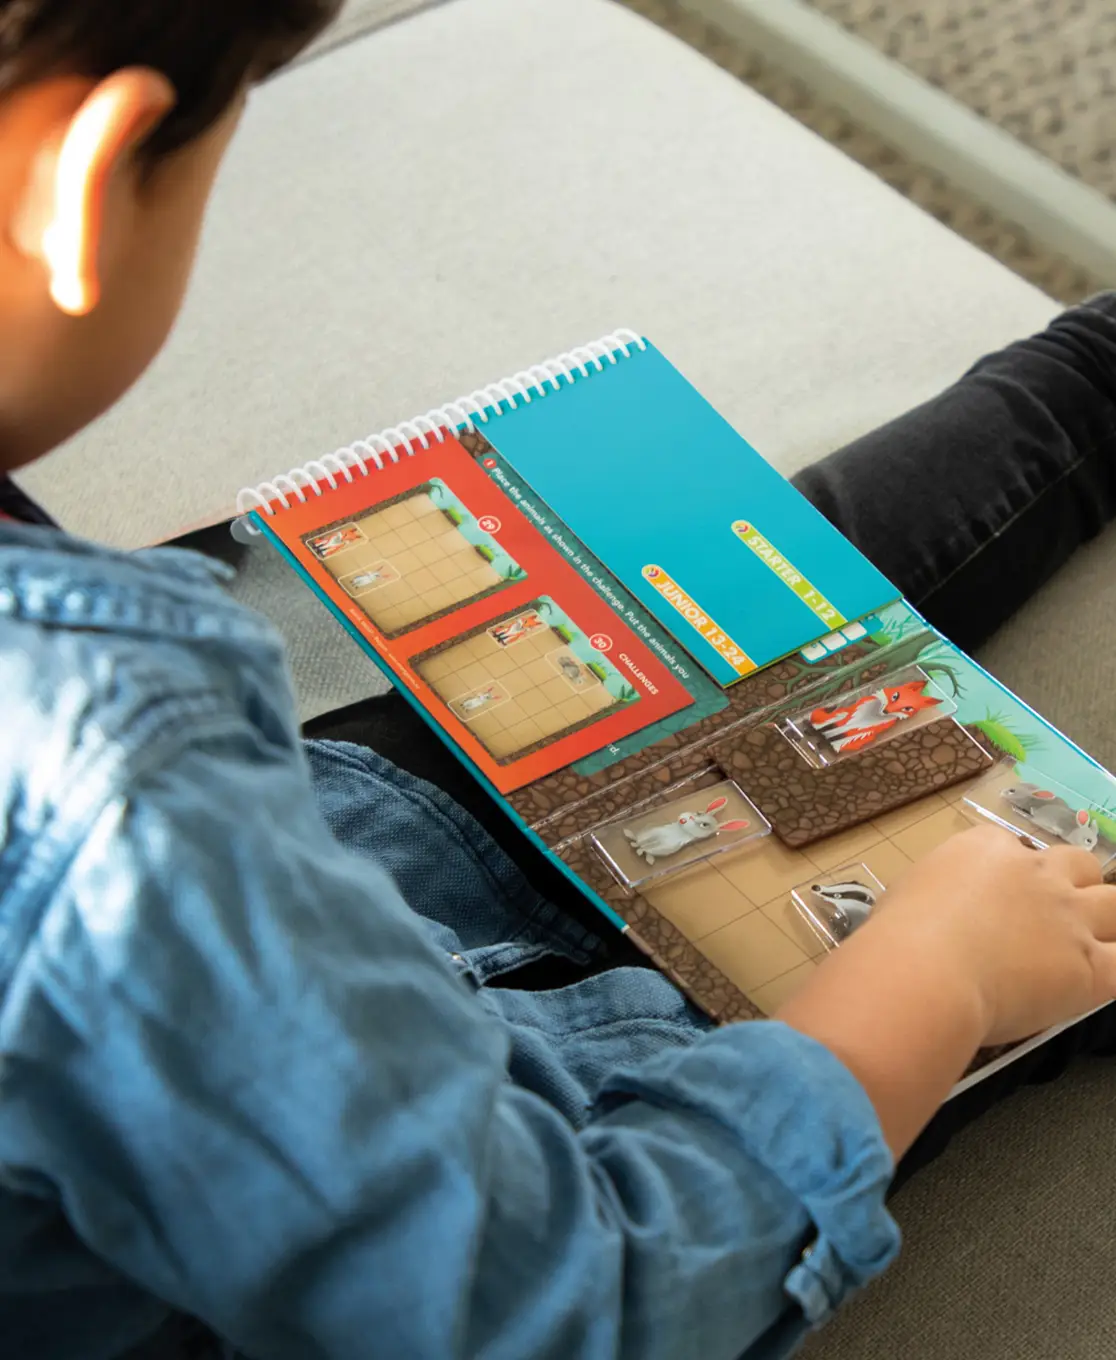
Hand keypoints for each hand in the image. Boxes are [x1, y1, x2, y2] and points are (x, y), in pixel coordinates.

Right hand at [858, 823, 1115, 1044]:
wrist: (924, 971)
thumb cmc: (898, 934)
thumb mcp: (908, 892)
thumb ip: (939, 895)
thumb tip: (941, 916)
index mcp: (986, 849)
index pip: (1013, 848)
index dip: (1010, 874)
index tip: (995, 898)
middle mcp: (1035, 874)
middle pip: (1078, 865)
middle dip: (1074, 883)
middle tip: (1054, 915)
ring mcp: (1067, 918)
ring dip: (1107, 918)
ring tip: (1091, 941)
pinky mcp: (1088, 967)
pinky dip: (1114, 967)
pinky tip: (1102, 976)